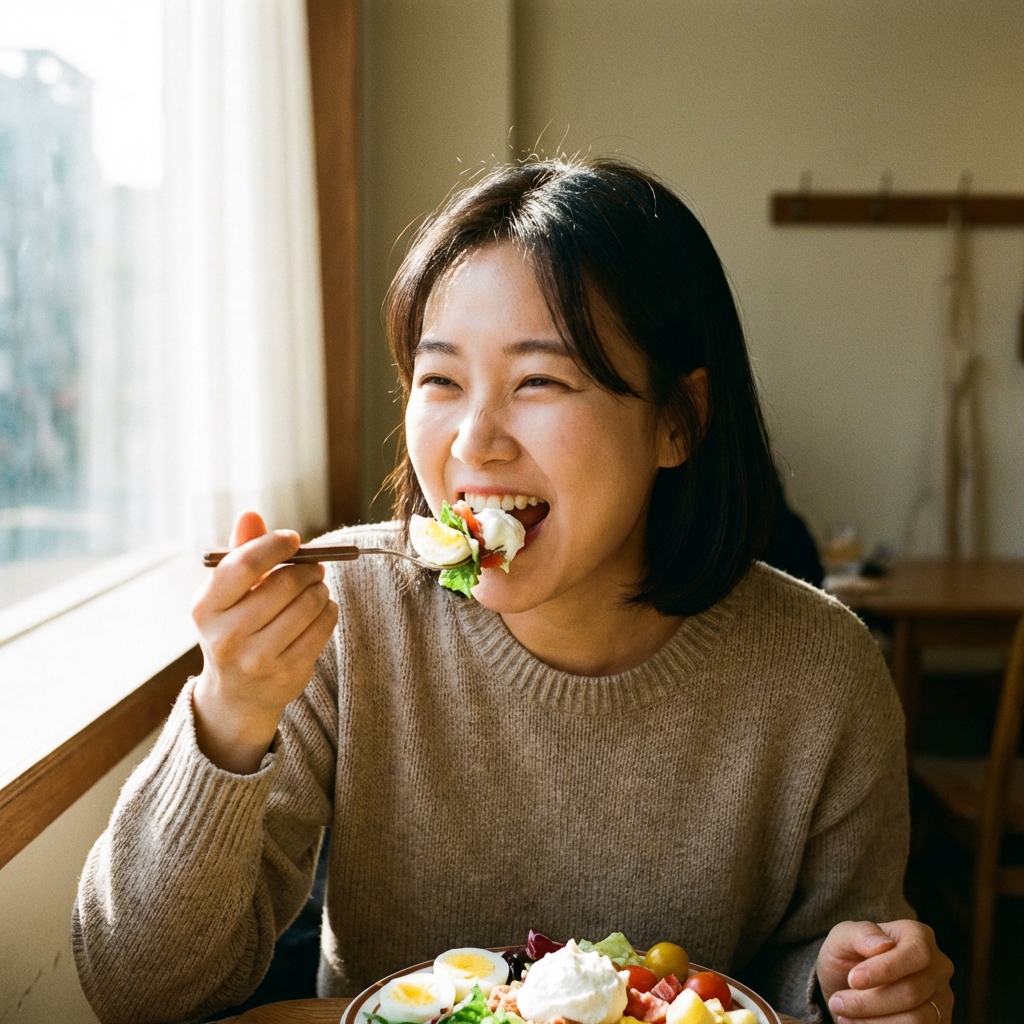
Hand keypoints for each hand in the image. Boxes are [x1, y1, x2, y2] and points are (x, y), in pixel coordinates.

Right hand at [190, 511, 338, 773]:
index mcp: (205, 608)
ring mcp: (256, 659)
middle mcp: (226, 636)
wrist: (237, 694)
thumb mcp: (228, 594)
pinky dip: (328, 611)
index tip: (293, 539)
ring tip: (315, 589)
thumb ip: (241, 553)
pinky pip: (323, 627)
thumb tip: (251, 515)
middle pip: (283, 584)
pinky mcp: (286, 674)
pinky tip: (321, 610)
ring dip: (320, 590)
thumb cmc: (235, 627)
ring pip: (308, 605)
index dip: (274, 545)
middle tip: (315, 567)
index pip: (243, 564)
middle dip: (307, 569)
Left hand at [817, 920, 952, 1023]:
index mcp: (919, 935)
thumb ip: (860, 934)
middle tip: (837, 1003)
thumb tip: (883, 944)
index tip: (852, 980)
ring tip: (844, 1016)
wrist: (848, 986)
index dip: (884, 970)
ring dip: (874, 1022)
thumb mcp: (843, 937)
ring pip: (916, 1020)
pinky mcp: (939, 1023)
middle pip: (911, 992)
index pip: (915, 953)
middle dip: (868, 1002)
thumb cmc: (849, 955)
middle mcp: (938, 967)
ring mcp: (942, 999)